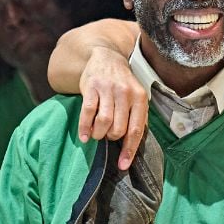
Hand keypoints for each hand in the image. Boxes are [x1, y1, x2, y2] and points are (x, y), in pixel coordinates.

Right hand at [77, 46, 149, 169]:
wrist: (107, 57)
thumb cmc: (123, 84)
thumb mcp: (135, 96)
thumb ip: (136, 117)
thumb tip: (132, 147)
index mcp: (140, 98)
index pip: (136, 130)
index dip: (129, 150)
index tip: (123, 166)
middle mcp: (125, 93)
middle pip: (118, 128)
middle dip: (111, 138)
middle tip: (107, 135)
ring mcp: (108, 89)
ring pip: (103, 122)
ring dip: (99, 134)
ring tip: (97, 135)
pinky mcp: (91, 87)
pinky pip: (87, 112)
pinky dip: (85, 128)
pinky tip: (84, 136)